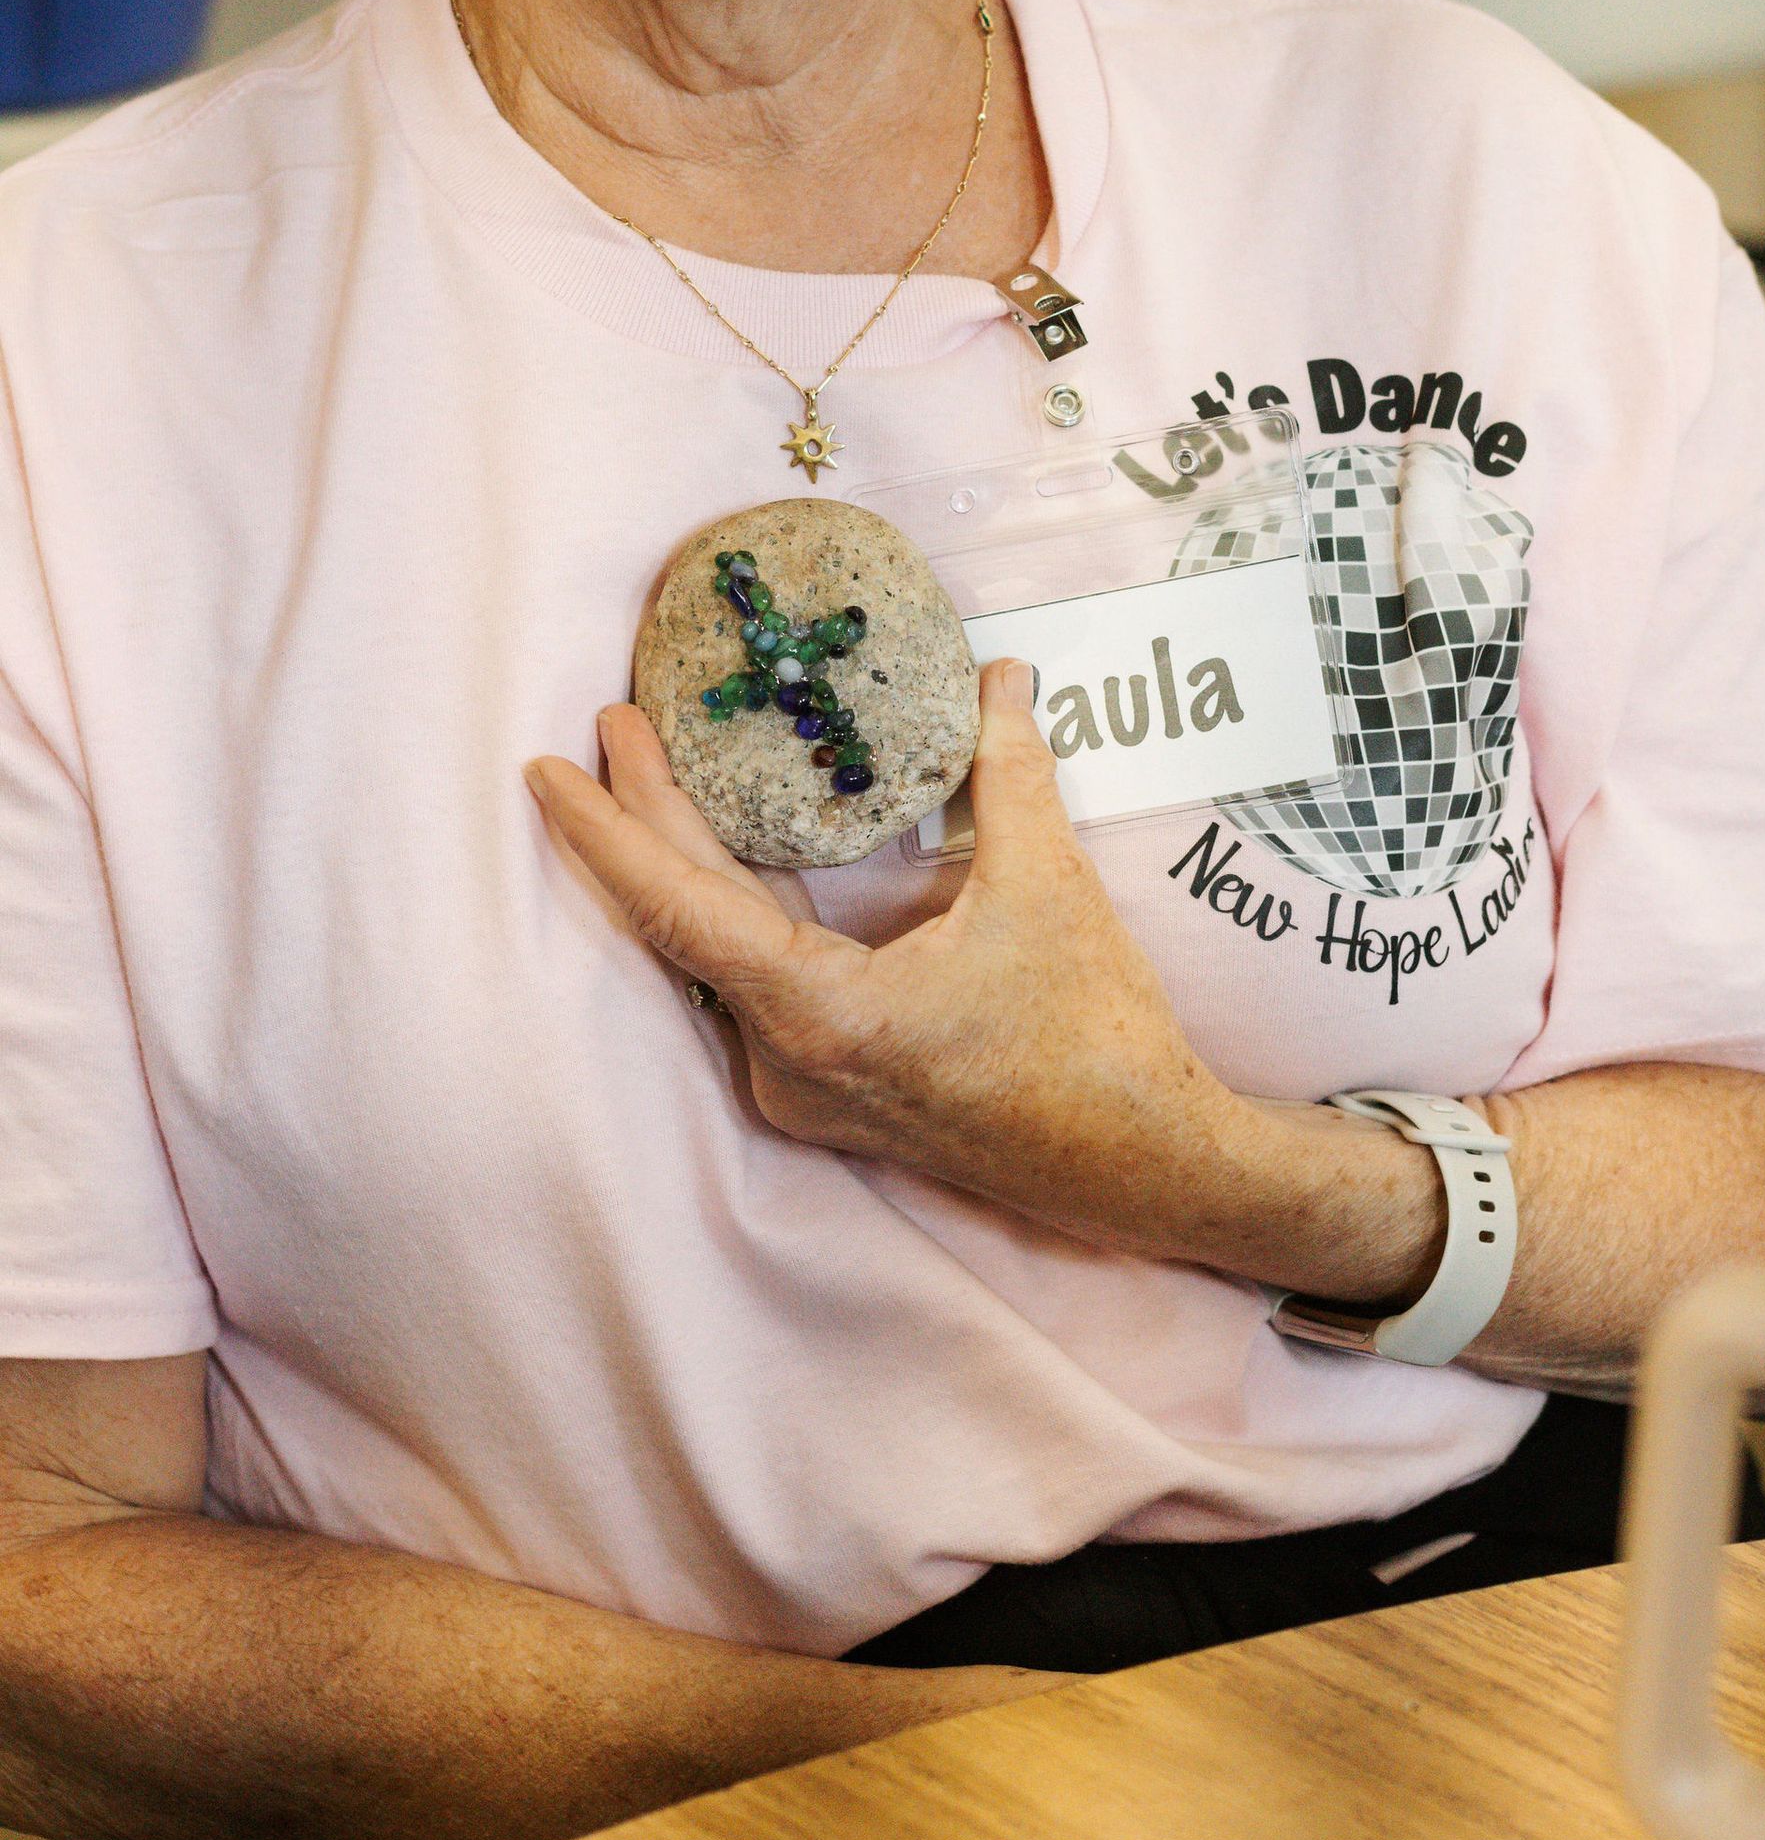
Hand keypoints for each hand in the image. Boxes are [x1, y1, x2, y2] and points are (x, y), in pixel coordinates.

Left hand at [527, 661, 1247, 1258]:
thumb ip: (1011, 771)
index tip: (546, 771)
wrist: (1143, 1164)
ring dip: (685, 865)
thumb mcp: (1049, 885)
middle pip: (687, 924)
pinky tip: (733, 860)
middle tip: (613, 722)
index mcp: (820, 1015)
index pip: (678, 909)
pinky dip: (733, 914)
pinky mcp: (833, 1094)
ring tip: (656, 771)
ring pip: (717, 959)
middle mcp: (788, 1064)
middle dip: (642, 818)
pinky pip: (756, 989)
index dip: (606, 832)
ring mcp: (805, 1089)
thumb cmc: (1094, 1036)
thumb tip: (1000, 674)